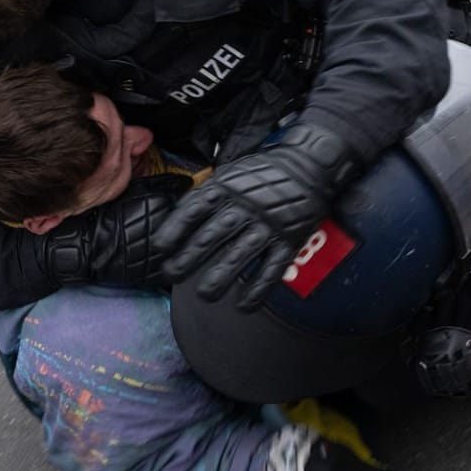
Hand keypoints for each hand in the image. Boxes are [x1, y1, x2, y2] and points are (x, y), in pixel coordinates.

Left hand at [155, 122, 355, 309]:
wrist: (309, 164)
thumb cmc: (263, 173)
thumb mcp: (230, 173)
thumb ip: (207, 196)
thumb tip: (176, 222)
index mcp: (226, 188)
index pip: (194, 210)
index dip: (174, 230)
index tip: (161, 248)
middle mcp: (244, 206)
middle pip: (211, 237)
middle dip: (187, 259)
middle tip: (172, 275)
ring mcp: (268, 225)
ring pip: (240, 255)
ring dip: (220, 278)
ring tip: (205, 294)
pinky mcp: (289, 239)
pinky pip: (272, 269)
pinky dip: (258, 289)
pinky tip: (244, 305)